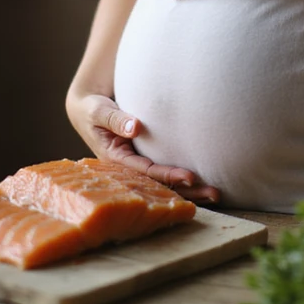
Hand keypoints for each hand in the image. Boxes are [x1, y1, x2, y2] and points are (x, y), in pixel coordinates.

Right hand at [66, 90, 220, 204]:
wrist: (87, 109)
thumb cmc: (92, 108)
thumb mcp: (98, 111)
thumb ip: (115, 118)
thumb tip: (135, 127)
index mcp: (114, 159)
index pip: (146, 171)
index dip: (168, 175)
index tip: (191, 176)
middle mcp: (127, 168)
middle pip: (159, 185)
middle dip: (186, 191)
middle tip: (214, 193)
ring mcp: (136, 165)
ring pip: (164, 184)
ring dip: (190, 191)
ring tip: (216, 195)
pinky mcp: (143, 160)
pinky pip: (164, 174)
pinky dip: (183, 182)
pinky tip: (203, 187)